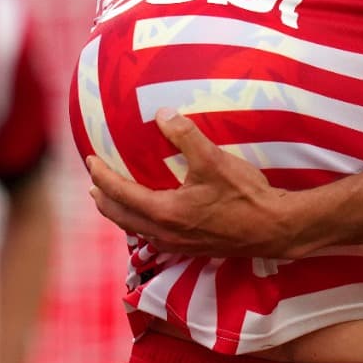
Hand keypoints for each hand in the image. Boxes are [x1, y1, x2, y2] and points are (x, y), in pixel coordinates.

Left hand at [86, 110, 306, 258]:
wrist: (272, 229)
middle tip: (93, 182)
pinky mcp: (191, 248)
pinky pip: (153, 236)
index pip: (120, 193)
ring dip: (120, 213)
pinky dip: (139, 223)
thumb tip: (161, 114)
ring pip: (135, 229)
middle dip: (103, 198)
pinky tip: (149, 215)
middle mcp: (165, 233)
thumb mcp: (214, 160)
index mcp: (165, 212)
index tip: (90, 160)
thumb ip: (185, 136)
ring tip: (113, 199)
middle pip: (120, 217)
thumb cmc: (244, 195)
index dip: (101, 176)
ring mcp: (177, 244)